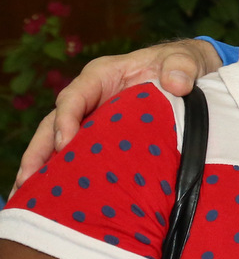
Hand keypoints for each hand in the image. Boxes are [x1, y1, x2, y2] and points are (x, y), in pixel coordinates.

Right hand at [12, 40, 220, 191]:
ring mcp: (93, 119)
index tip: (65, 143)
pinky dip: (65, 174)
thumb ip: (182, 66)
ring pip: (58, 143)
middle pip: (55, 123)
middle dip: (39, 151)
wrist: (190, 78)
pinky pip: (79, 155)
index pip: (74, 97)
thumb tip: (177, 83)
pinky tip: (55, 198)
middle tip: (27, 179)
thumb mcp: (184, 59)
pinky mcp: (102, 138)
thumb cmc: (180, 65)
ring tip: (28, 195)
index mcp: (102, 76)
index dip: (66, 119)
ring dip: (43, 168)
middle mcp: (90, 98)